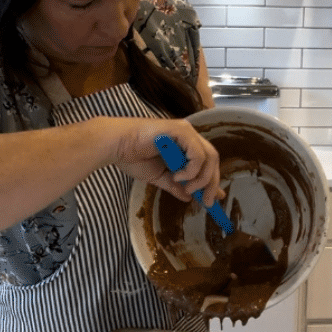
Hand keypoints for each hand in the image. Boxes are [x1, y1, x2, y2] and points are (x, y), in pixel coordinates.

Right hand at [108, 118, 222, 204]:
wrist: (116, 146)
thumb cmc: (133, 156)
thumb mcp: (159, 177)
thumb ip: (175, 186)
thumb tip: (189, 197)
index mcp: (184, 145)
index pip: (207, 162)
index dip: (213, 181)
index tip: (215, 198)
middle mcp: (188, 136)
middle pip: (213, 160)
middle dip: (211, 183)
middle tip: (206, 201)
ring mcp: (185, 132)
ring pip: (209, 156)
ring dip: (201, 178)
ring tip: (188, 188)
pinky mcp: (180, 130)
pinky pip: (197, 153)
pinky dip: (192, 168)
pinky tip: (178, 176)